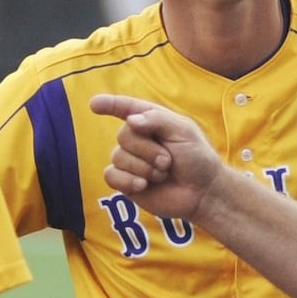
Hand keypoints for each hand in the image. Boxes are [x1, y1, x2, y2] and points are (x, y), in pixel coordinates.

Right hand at [90, 94, 223, 220]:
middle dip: (148, 150)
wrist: (202, 192)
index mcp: (151, 121)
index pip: (126, 108)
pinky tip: (143, 185)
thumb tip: (130, 121)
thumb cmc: (197, 158)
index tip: (94, 104)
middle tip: (168, 161)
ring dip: (144, 167)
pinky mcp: (126, 182)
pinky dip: (126, 179)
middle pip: (124, 136)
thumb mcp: (183, 131)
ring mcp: (131, 161)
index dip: (110, 104)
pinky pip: (110, 176)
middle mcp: (138, 139)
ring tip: (163, 174)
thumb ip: (157, 120)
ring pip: (118, 157)